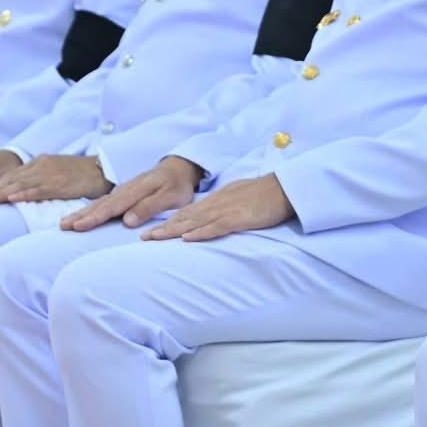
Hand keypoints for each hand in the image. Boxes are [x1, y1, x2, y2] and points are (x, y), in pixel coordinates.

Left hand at [0, 153, 111, 205]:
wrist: (104, 169)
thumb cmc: (81, 175)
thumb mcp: (57, 173)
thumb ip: (40, 180)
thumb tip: (24, 192)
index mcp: (39, 163)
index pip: (12, 175)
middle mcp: (41, 166)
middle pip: (11, 179)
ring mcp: (50, 174)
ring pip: (20, 184)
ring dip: (1, 194)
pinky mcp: (59, 183)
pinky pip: (38, 190)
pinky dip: (23, 194)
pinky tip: (11, 199)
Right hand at [65, 155, 204, 231]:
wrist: (176, 169)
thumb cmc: (176, 186)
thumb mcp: (171, 197)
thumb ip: (149, 207)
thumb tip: (127, 220)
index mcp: (135, 190)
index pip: (111, 206)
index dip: (95, 217)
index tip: (79, 226)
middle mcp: (123, 190)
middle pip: (99, 205)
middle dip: (80, 216)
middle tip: (63, 226)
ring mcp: (120, 192)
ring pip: (97, 204)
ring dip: (80, 214)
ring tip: (63, 224)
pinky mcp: (119, 195)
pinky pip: (100, 203)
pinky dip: (87, 210)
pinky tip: (78, 217)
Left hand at [141, 172, 293, 241]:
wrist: (283, 188)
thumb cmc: (262, 194)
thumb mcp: (236, 197)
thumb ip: (220, 206)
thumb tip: (207, 215)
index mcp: (215, 200)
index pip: (187, 213)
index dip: (168, 222)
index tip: (151, 230)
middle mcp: (216, 204)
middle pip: (185, 217)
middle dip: (163, 227)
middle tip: (143, 237)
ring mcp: (226, 210)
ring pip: (195, 221)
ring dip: (174, 230)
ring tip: (155, 238)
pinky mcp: (239, 218)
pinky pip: (217, 226)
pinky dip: (201, 232)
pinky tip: (187, 238)